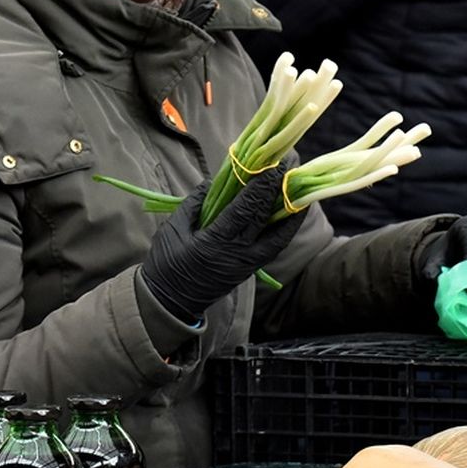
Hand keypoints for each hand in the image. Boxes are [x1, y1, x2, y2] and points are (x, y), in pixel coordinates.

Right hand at [140, 165, 306, 322]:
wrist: (171, 302)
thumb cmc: (167, 264)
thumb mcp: (173, 229)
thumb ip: (194, 203)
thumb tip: (215, 181)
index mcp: (214, 242)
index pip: (244, 210)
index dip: (260, 187)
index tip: (272, 165)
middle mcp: (237, 254)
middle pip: (263, 217)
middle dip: (277, 189)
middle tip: (287, 165)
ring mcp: (248, 263)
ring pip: (278, 235)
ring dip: (290, 210)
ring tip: (299, 186)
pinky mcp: (252, 268)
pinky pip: (275, 245)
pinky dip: (286, 227)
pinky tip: (293, 211)